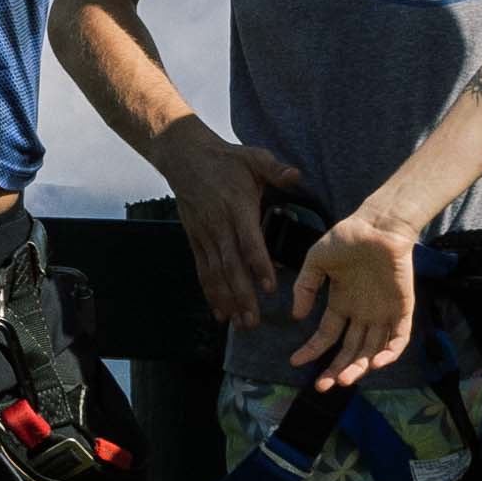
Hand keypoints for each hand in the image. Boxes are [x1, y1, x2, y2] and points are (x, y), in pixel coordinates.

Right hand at [156, 130, 300, 336]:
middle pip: (230, 266)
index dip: (258, 265)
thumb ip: (275, 169)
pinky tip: (219, 312)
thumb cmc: (225, 159)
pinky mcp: (195, 239)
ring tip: (238, 323)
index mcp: (237, 207)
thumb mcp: (253, 157)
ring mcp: (205, 235)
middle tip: (253, 321)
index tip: (269, 288)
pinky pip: (202, 270)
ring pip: (215, 273)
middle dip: (241, 296)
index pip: (248, 241)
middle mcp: (219, 225)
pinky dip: (209, 292)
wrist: (185, 157)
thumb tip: (296, 175)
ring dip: (226, 300)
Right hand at [285, 218, 419, 390]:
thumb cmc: (348, 237)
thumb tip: (296, 316)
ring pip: (371, 350)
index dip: (312, 351)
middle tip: (322, 386)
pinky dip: (389, 353)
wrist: (379, 224)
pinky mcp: (402, 309)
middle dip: (335, 370)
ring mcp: (383, 313)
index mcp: (341, 303)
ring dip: (358, 367)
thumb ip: (305, 287)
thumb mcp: (316, 260)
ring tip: (344, 380)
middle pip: (349, 351)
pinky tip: (375, 363)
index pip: (326, 336)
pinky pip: (398, 337)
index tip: (296, 361)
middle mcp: (362, 314)